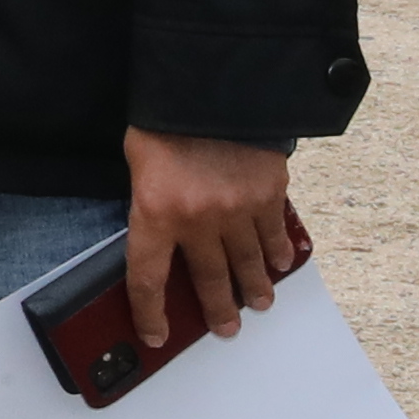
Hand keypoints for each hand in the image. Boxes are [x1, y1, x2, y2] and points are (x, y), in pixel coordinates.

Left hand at [122, 129, 301, 349]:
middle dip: (216, 308)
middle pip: (207, 279)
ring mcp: (237, 208)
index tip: (155, 334)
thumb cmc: (165, 119)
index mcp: (155, 211)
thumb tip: (161, 234)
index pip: (147, 278)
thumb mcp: (139, 160)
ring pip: (247, 262)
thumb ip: (150, 200)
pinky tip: (279, 263)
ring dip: (253, 287)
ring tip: (258, 303)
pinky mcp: (268, 193)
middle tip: (226, 328)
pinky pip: (274, 233)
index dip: (150, 312)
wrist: (209, 83)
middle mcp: (198, 219)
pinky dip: (277, 252)